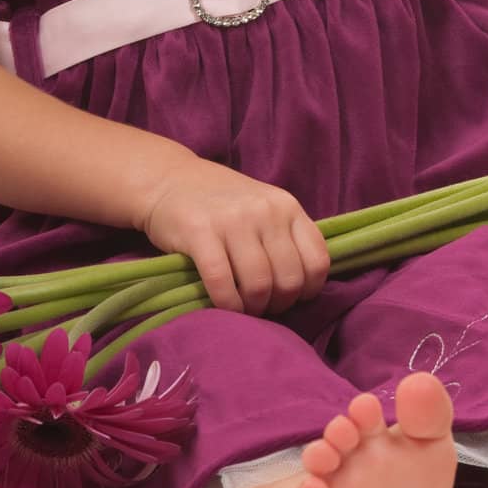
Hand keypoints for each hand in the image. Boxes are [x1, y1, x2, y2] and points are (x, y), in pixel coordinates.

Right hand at [137, 151, 332, 316]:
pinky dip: (227, 304)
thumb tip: (302, 286)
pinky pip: (222, 283)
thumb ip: (285, 236)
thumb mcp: (264, 207)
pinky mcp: (199, 232)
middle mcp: (265, 211)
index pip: (317, 261)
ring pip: (259, 285)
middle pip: (289, 279)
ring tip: (244, 308)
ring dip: (252, 308)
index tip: (292, 297)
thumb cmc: (221, 202)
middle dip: (278, 304)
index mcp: (287, 206)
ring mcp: (233, 220)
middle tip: (263, 306)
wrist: (170, 179)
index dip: (308, 289)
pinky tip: (224, 306)